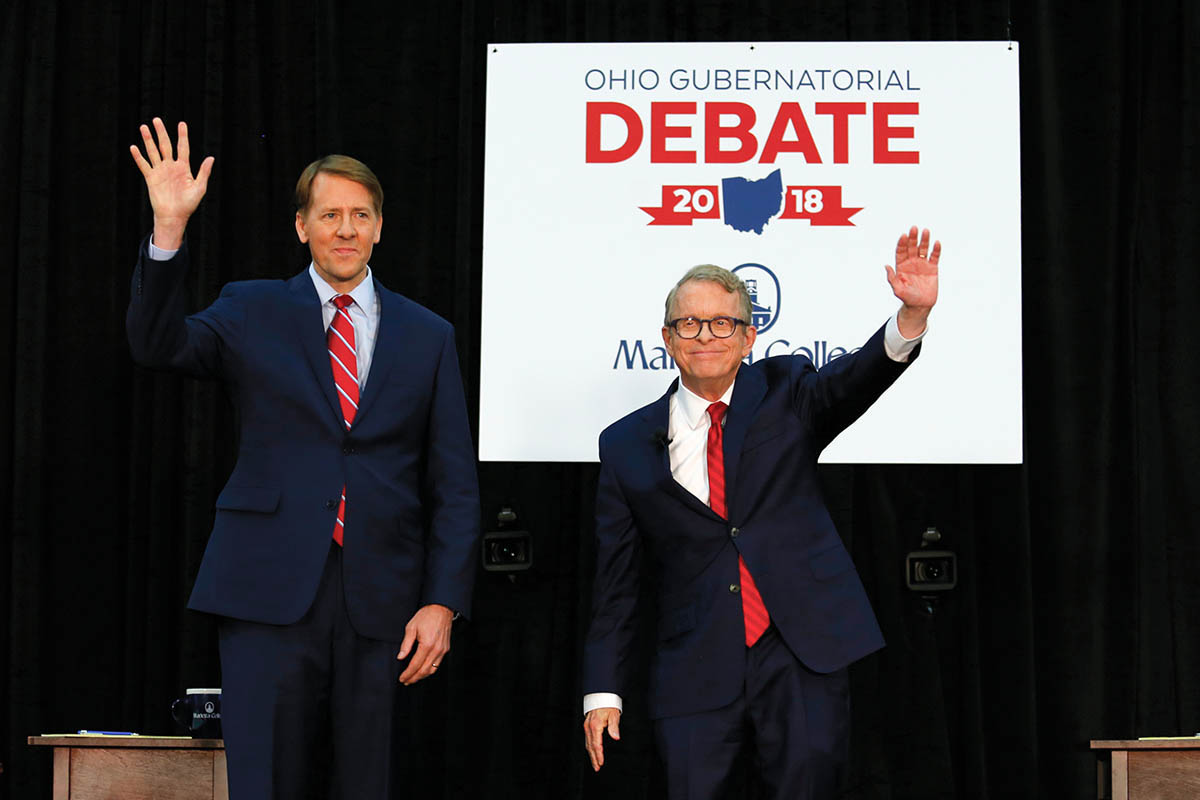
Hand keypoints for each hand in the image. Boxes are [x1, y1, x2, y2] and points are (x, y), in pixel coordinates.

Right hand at [129, 117, 214, 249]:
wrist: (175, 216)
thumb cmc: (189, 204)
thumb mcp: (199, 187)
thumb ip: (203, 172)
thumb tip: (210, 158)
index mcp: (183, 168)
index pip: (183, 148)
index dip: (182, 136)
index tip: (182, 123)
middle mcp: (171, 166)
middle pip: (165, 145)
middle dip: (161, 133)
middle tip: (156, 120)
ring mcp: (160, 171)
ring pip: (153, 152)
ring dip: (148, 140)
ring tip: (144, 127)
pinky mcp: (151, 178)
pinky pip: (144, 165)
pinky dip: (139, 157)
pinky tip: (134, 147)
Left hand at [396, 603, 453, 684]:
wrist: (441, 608)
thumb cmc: (426, 616)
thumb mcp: (411, 627)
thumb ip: (406, 644)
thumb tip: (401, 657)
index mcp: (427, 644)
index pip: (415, 665)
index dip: (408, 674)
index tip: (402, 678)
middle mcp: (436, 649)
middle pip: (424, 670)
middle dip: (414, 678)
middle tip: (406, 681)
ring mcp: (443, 650)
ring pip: (432, 669)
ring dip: (422, 676)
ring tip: (413, 678)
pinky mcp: (446, 649)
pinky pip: (438, 664)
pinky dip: (430, 670)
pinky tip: (423, 670)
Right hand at [583, 707, 620, 770]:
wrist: (601, 696)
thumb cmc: (608, 705)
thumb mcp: (614, 715)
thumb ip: (614, 727)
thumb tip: (616, 737)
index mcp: (595, 726)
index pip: (596, 744)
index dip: (599, 755)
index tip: (601, 763)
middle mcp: (589, 727)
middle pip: (590, 746)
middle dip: (593, 758)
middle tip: (597, 767)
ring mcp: (586, 726)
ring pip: (587, 743)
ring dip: (591, 754)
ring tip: (594, 763)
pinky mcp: (586, 725)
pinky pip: (587, 739)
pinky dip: (589, 747)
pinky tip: (591, 751)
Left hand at [885, 226, 940, 337]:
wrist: (920, 305)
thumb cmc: (907, 298)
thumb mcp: (897, 290)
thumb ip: (892, 278)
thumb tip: (886, 266)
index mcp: (901, 266)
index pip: (901, 251)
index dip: (902, 243)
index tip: (903, 235)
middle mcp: (911, 262)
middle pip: (912, 247)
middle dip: (912, 238)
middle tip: (914, 228)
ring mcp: (922, 264)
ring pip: (923, 249)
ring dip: (924, 240)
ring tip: (926, 231)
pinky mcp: (932, 268)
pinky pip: (934, 256)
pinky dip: (936, 250)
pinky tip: (936, 243)